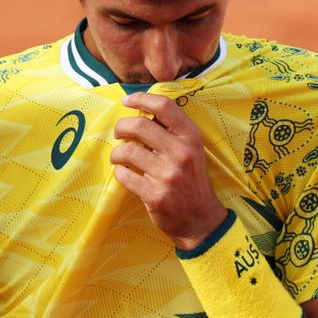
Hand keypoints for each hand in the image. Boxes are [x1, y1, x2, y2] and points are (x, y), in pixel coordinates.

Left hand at [110, 92, 227, 248]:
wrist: (201, 219)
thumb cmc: (191, 180)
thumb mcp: (191, 151)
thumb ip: (171, 132)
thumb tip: (142, 111)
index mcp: (191, 137)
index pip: (165, 106)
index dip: (141, 99)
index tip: (127, 100)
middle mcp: (182, 153)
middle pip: (139, 125)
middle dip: (121, 127)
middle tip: (118, 133)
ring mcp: (168, 175)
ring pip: (127, 151)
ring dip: (117, 153)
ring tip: (120, 158)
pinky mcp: (156, 195)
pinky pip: (124, 175)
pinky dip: (119, 173)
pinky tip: (125, 174)